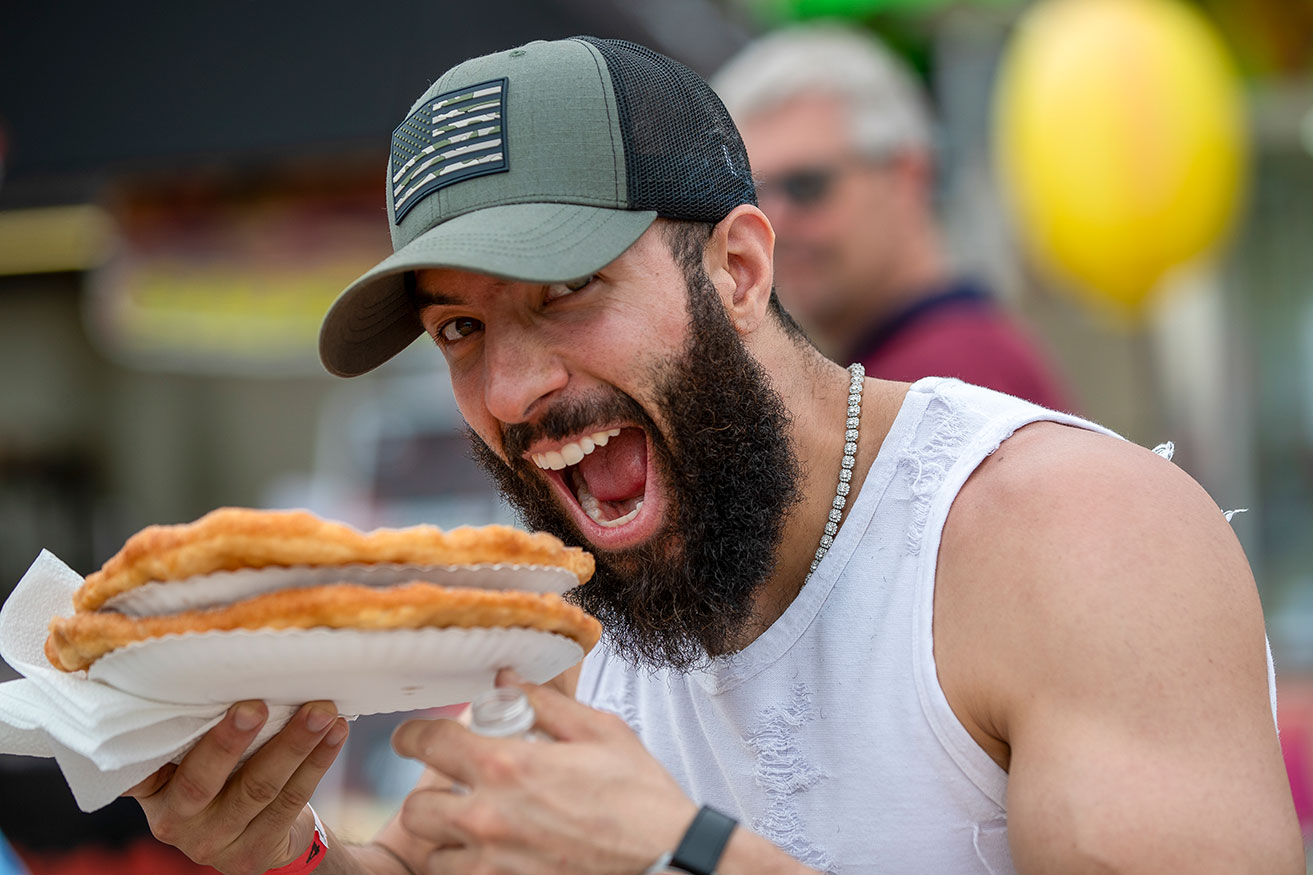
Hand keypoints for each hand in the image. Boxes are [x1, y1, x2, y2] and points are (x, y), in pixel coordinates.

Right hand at [126, 700, 348, 874]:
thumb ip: (192, 727)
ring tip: (321, 710)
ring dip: (294, 744)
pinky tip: (335, 732)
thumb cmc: (223, 773)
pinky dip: (317, 761)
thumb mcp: (192, 756)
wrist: (255, 835)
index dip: (149, 741)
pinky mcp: (255, 850)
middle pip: (201, 781)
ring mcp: (214, 842)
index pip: (137, 767)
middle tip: (255, 705)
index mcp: (151, 789)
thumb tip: (217, 662)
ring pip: (258, 788)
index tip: (174, 702)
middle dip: (229, 741)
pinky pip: (291, 801)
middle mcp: (174, 821)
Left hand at [390, 669, 696, 873]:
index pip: (428, 743)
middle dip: (430, 795)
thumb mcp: (599, 732)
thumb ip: (545, 703)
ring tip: (477, 828)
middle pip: (416, 809)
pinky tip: (498, 855)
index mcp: (507, 767)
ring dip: (448, 839)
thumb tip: (508, 679)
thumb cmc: (639, 797)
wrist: (666, 860)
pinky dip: (470, 868)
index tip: (414, 737)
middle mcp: (488, 819)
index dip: (413, 735)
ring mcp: (492, 865)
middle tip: (454, 789)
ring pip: (434, 854)